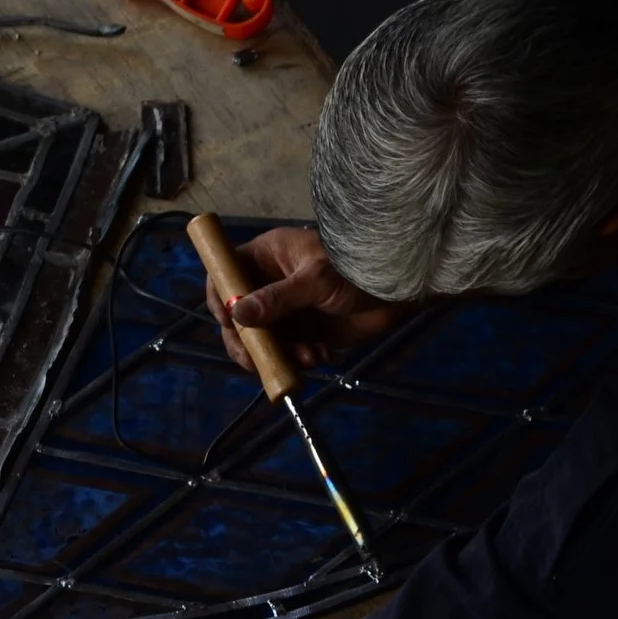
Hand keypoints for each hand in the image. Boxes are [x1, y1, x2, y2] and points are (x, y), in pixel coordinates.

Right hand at [204, 225, 414, 371]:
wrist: (397, 292)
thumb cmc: (356, 270)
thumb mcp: (316, 281)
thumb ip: (277, 299)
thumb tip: (237, 314)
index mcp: (267, 257)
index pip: (226, 274)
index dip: (221, 298)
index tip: (228, 322)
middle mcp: (269, 284)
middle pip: (237, 316)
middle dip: (247, 342)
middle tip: (257, 361)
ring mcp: (285, 310)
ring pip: (260, 340)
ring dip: (276, 355)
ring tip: (305, 357)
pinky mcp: (302, 332)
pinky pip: (285, 353)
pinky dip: (298, 359)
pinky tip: (319, 355)